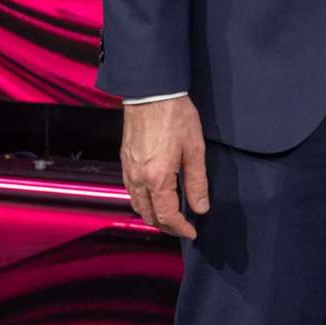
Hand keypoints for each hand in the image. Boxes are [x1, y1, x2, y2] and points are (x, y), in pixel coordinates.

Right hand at [120, 95, 208, 239]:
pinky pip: (131, 191)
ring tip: (171, 214)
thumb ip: (197, 182)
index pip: (167, 215)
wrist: (151, 92)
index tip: (192, 232)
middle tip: (183, 227)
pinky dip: (143, 201)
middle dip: (166, 226)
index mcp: (157, 178)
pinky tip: (155, 195)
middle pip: (149, 215)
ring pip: (137, 205)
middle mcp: (138, 179)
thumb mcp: (195, 149)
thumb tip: (201, 208)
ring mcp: (128, 170)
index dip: (180, 228)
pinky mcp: (124, 161)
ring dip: (153, 215)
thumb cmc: (175, 116)